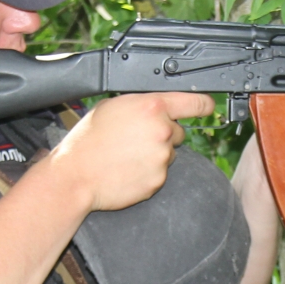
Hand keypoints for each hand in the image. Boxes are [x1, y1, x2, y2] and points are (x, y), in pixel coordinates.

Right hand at [49, 91, 215, 211]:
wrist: (76, 175)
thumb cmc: (88, 140)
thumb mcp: (113, 106)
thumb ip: (142, 104)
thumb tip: (157, 105)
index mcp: (152, 107)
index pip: (195, 103)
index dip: (204, 104)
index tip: (208, 107)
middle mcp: (162, 131)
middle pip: (177, 132)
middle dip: (163, 134)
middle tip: (135, 139)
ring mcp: (162, 158)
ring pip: (169, 153)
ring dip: (154, 154)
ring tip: (126, 155)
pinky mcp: (158, 180)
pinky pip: (160, 173)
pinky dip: (148, 172)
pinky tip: (127, 169)